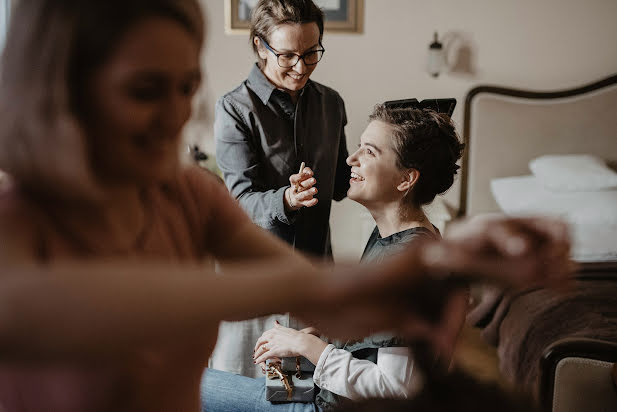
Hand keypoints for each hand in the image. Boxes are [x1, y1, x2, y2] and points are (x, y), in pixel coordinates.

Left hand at [253, 323, 307, 363]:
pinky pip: (264, 356)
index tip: (260, 343)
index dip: (261, 340)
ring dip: (257, 354)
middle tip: (255, 351)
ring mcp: (272, 344)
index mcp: (275, 330)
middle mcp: (272, 336)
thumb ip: (279, 327)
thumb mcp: (286, 329)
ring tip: (255, 358)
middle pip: (260, 342)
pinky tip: (257, 362)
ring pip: (261, 349)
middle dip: (256, 347)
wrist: (301, 342)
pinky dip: (259, 359)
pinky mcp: (274, 351)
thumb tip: (275, 322)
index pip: (264, 335)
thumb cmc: (297, 336)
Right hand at [284, 167, 317, 210]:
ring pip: (303, 195)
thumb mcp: (302, 176)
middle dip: (307, 183)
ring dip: (309, 192)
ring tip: (315, 189)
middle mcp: (295, 190)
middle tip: (314, 180)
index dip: (299, 176)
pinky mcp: (303, 203)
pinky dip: (311, 202)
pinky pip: (307, 203)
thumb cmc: (301, 184)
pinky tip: (316, 200)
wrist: (295, 198)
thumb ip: (306, 171)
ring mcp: (299, 197)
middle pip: (300, 186)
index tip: (307, 173)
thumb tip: (310, 173)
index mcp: (294, 182)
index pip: (293, 179)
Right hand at [295, 216, 572, 356]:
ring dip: (516, 253)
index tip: (546, 275)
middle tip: (565, 251)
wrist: (314, 295)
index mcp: (428, 278)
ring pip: (478, 253)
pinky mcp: (413, 261)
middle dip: (526, 254)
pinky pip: (455, 262)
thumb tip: (442, 340)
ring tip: (552, 254)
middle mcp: (430, 262)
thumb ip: (418, 325)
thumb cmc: (346, 310)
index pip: (479, 273)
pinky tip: (512, 258)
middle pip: (487, 256)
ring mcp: (422, 258)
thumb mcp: (393, 324)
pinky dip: (487, 261)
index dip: (513, 273)